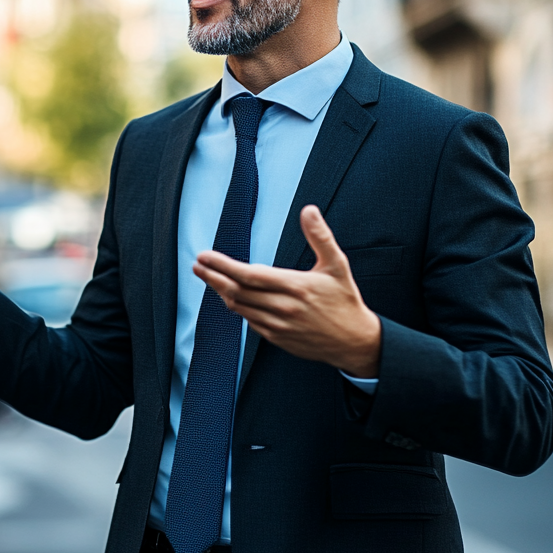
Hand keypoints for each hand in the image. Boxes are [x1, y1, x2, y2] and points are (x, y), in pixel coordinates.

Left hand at [192, 205, 381, 377]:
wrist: (354, 342)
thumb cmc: (345, 300)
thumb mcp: (337, 265)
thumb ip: (320, 237)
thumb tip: (309, 210)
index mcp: (295, 287)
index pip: (249, 275)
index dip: (223, 265)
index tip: (205, 256)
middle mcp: (283, 308)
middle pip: (237, 292)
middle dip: (213, 277)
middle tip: (198, 266)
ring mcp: (278, 326)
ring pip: (240, 308)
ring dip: (221, 292)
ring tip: (209, 277)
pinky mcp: (277, 339)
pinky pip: (250, 322)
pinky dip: (238, 307)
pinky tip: (231, 296)